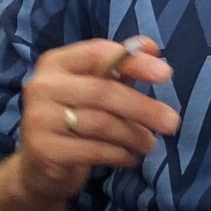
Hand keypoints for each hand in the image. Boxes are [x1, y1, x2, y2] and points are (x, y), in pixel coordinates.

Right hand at [14, 37, 178, 203]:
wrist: (39, 163)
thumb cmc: (74, 116)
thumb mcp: (94, 86)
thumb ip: (119, 66)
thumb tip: (151, 46)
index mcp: (55, 62)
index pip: (98, 53)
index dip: (134, 61)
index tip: (166, 74)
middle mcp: (41, 86)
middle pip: (103, 92)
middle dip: (143, 107)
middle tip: (172, 122)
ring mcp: (38, 118)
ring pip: (101, 124)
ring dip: (134, 135)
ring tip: (150, 144)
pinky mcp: (43, 149)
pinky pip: (94, 150)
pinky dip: (120, 154)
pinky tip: (130, 158)